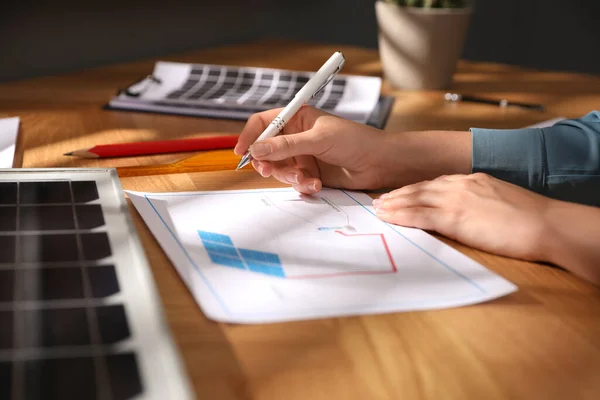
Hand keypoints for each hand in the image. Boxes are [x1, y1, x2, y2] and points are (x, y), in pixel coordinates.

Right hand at [234, 106, 389, 193]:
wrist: (379, 163)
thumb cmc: (355, 140)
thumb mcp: (318, 139)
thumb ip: (286, 146)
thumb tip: (256, 149)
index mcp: (297, 118)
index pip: (263, 123)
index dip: (250, 135)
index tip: (241, 151)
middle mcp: (296, 136)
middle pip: (265, 150)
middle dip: (267, 162)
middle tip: (269, 171)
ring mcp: (302, 156)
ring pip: (279, 169)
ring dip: (289, 177)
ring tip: (307, 179)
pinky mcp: (310, 174)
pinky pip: (294, 182)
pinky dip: (302, 185)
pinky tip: (317, 185)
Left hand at [373, 173, 551, 261]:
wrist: (545, 224)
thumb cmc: (530, 218)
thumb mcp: (501, 200)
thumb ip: (480, 201)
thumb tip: (469, 211)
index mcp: (472, 180)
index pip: (435, 183)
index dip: (415, 189)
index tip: (401, 194)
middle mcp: (460, 185)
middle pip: (420, 188)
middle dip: (398, 195)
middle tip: (380, 201)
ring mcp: (456, 199)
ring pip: (415, 199)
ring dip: (394, 205)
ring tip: (377, 209)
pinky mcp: (454, 217)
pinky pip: (420, 215)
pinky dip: (401, 216)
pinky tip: (389, 218)